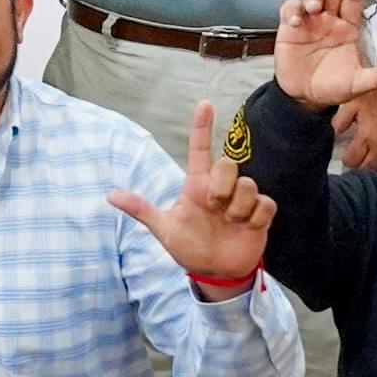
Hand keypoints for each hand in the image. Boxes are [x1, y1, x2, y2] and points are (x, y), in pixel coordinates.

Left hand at [106, 97, 278, 283]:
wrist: (216, 272)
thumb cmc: (190, 247)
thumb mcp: (165, 230)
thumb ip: (142, 210)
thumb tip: (110, 196)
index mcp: (197, 186)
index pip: (200, 149)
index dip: (202, 126)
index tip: (204, 104)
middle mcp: (220, 187)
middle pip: (229, 165)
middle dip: (222, 188)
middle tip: (215, 209)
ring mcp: (241, 199)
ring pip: (248, 185)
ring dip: (238, 209)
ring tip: (230, 223)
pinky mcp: (260, 213)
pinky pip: (265, 204)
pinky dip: (254, 218)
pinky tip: (245, 228)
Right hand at [269, 0, 376, 111]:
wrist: (304, 98)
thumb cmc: (333, 87)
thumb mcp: (357, 84)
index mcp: (347, 27)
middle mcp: (329, 20)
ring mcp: (310, 22)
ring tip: (315, 6)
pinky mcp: (290, 28)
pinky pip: (291, 10)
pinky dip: (293, 11)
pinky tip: (298, 22)